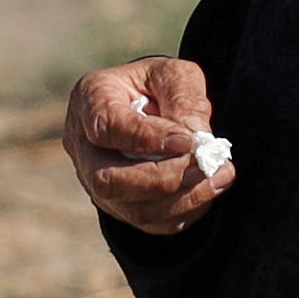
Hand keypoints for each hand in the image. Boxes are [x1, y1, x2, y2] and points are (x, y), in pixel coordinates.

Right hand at [66, 58, 228, 232]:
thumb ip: (184, 100)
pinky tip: (210, 188)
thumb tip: (195, 137)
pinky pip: (150, 222)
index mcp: (89, 99)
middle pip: (107, 180)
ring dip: (180, 198)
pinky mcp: (117, 205)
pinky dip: (185, 211)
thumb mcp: (174, 75)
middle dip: (161, 178)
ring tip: (217, 175)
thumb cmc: (158, 86)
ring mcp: (95, 180)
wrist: (152, 105)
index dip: (146, 139)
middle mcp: (82, 145)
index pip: (106, 128)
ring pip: (130, 209)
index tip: (187, 141)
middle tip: (202, 163)